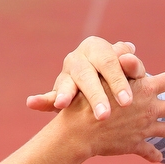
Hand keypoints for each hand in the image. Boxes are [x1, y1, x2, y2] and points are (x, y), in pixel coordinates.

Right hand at [26, 37, 144, 118]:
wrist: (108, 81)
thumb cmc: (125, 75)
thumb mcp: (132, 71)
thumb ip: (132, 66)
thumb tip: (129, 59)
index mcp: (96, 47)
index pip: (108, 62)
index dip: (117, 81)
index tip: (127, 102)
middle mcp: (78, 57)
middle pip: (86, 74)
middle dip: (95, 95)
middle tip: (104, 115)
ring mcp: (66, 73)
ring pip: (66, 83)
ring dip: (65, 95)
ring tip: (61, 103)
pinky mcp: (58, 90)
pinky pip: (48, 95)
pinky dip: (41, 100)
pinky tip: (32, 103)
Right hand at [64, 62, 164, 162]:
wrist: (81, 129)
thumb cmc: (90, 96)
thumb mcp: (107, 74)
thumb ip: (123, 64)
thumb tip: (131, 48)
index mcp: (145, 89)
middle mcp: (149, 109)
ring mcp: (144, 128)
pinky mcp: (135, 144)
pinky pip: (149, 151)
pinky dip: (154, 155)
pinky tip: (159, 157)